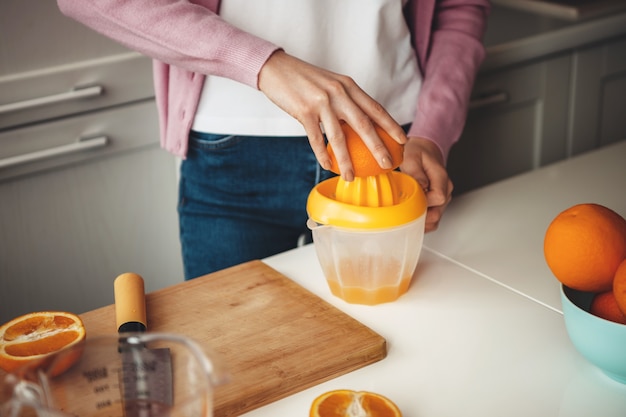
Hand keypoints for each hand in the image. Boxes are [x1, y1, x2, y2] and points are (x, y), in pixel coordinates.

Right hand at [258, 50, 406, 180]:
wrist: (275, 68)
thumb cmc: (304, 80)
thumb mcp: (330, 84)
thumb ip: (345, 101)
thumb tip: (360, 125)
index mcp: (348, 85)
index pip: (375, 108)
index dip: (391, 125)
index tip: (403, 140)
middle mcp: (338, 92)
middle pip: (364, 124)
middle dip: (378, 147)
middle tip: (388, 164)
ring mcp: (321, 102)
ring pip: (339, 137)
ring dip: (347, 161)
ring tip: (351, 177)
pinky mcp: (304, 111)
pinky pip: (316, 139)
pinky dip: (322, 155)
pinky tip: (328, 167)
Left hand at [400, 137, 452, 231]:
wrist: (424, 150)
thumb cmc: (418, 152)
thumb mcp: (412, 156)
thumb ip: (416, 172)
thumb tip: (420, 187)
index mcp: (441, 178)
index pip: (438, 198)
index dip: (423, 202)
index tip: (409, 199)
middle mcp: (446, 189)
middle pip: (437, 212)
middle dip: (421, 215)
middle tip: (404, 212)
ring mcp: (443, 197)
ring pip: (436, 218)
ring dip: (421, 221)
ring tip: (406, 217)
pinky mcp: (438, 202)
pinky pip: (433, 218)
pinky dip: (423, 222)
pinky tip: (412, 219)